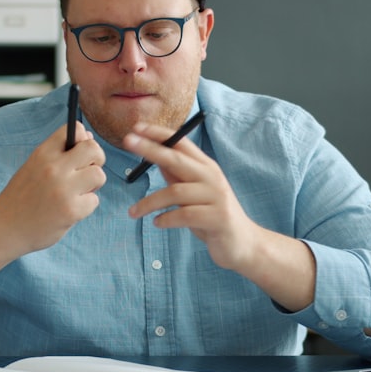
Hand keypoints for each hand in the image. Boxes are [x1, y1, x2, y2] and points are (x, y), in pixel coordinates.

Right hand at [0, 122, 105, 252]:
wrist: (4, 228)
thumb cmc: (22, 197)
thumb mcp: (34, 166)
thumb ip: (59, 153)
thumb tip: (89, 138)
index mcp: (43, 153)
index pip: (76, 129)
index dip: (83, 140)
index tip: (77, 155)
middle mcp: (53, 168)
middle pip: (94, 150)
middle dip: (96, 160)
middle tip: (85, 173)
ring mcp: (63, 189)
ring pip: (99, 175)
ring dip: (93, 185)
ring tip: (76, 193)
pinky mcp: (71, 211)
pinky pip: (94, 201)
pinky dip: (85, 206)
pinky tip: (69, 210)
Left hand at [123, 121, 316, 312]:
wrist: (243, 244)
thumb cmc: (213, 217)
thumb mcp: (193, 193)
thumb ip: (177, 176)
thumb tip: (156, 157)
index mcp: (206, 168)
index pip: (182, 143)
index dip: (159, 134)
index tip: (137, 127)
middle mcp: (212, 177)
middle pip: (177, 158)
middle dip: (150, 149)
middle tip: (127, 141)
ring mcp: (216, 196)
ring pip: (175, 192)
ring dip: (149, 202)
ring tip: (133, 213)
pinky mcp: (217, 218)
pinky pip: (184, 215)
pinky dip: (166, 219)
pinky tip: (157, 223)